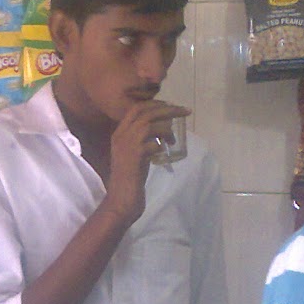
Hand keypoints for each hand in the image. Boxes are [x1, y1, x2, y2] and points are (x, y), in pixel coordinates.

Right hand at [102, 100, 189, 225]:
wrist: (121, 199)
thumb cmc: (129, 178)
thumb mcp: (133, 154)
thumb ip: (142, 141)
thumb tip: (162, 132)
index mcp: (119, 133)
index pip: (136, 108)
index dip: (155, 104)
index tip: (170, 106)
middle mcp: (121, 136)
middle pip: (145, 112)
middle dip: (167, 109)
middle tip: (184, 111)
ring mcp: (127, 146)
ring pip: (149, 124)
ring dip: (166, 127)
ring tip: (174, 138)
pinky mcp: (136, 157)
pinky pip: (153, 142)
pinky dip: (162, 143)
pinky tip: (165, 150)